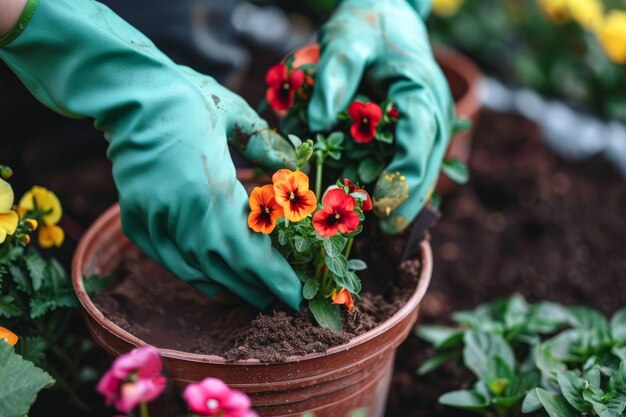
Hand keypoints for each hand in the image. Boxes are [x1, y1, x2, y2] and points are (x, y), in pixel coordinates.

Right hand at [0, 0, 301, 308]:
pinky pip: (168, 260)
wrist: (130, 92)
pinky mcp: (136, 218)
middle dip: (257, 288)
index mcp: (212, 189)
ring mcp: (155, 218)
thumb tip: (293, 168)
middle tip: (281, 300)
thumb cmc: (189, 99)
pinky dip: (193, 277)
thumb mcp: (236, 115)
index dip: (274, 278)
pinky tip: (212, 286)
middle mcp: (182, 213)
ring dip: (229, 287)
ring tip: (254, 297)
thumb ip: (266, 147)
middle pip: (227, 267)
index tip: (294, 295)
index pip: (250, 250)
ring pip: (197, 269)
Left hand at [308, 0, 454, 233]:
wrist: (387, 14)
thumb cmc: (367, 24)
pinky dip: (396, 186)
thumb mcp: (347, 39)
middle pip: (427, 165)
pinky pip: (411, 165)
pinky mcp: (417, 131)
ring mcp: (429, 125)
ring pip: (423, 171)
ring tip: (382, 230)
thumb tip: (319, 122)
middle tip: (385, 231)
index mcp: (422, 92)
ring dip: (404, 200)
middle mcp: (434, 112)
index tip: (382, 203)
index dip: (403, 176)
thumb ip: (335, 74)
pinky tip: (378, 208)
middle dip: (407, 200)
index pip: (420, 141)